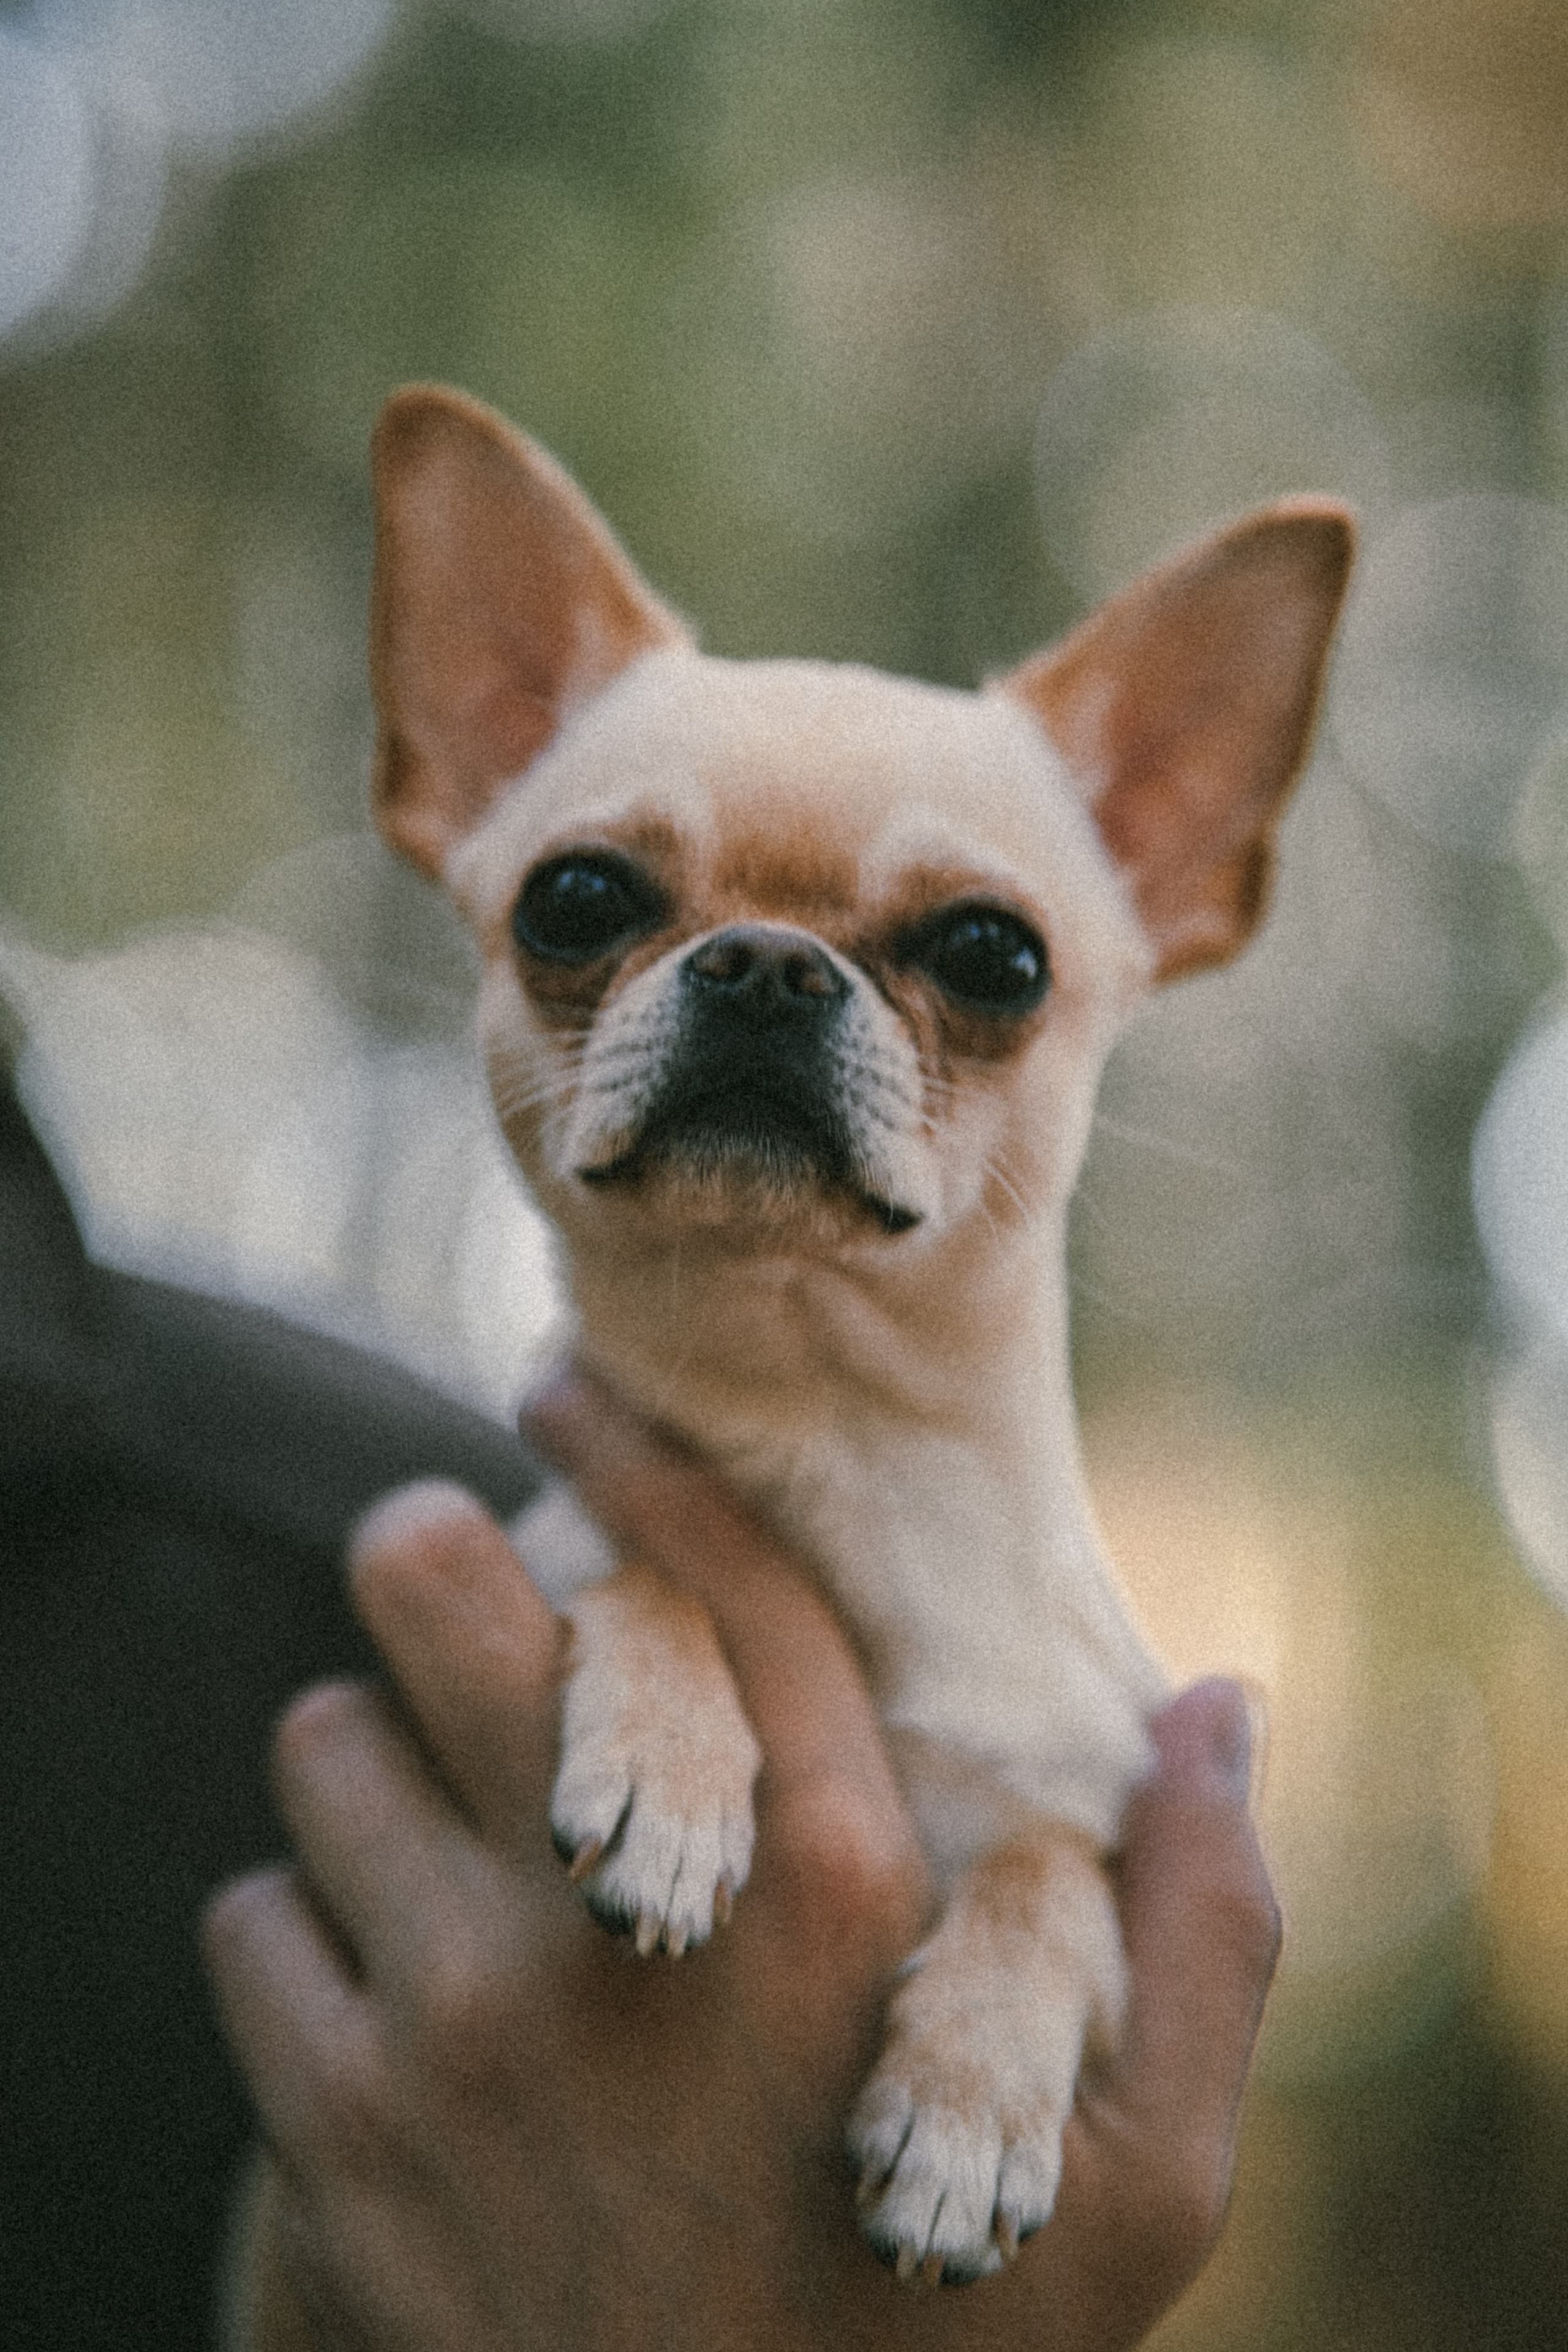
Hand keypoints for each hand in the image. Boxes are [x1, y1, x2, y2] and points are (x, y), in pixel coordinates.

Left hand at [204, 1373, 1279, 2351]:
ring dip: (368, 1770)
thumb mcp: (1142, 2193)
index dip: (624, 1448)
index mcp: (838, 1899)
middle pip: (439, 1591)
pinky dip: (301, 1938)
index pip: (718, 1585)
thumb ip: (1204, 1935)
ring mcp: (461, 2027)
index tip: (552, 1383)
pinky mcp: (333, 2137)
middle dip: (431, 1554)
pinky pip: (250, 1924)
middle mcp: (634, 1925)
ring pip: (320, 1747)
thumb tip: (1219, 1707)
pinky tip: (379, 2001)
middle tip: (450, 1580)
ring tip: (435, 1835)